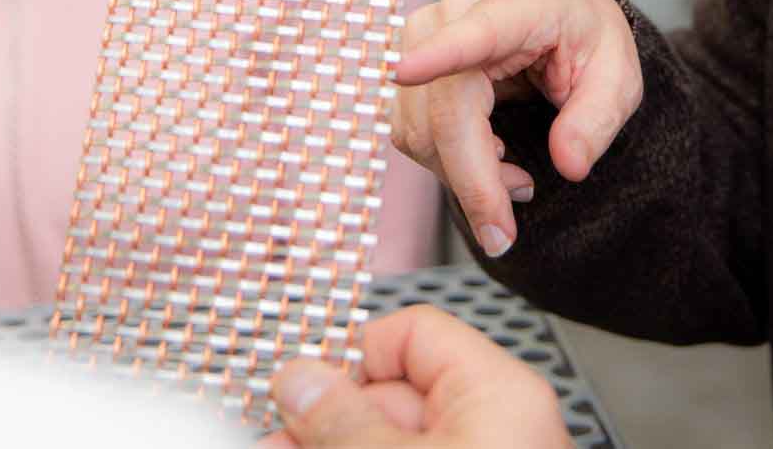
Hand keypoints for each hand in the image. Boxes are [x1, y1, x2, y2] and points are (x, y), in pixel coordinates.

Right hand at [263, 305, 569, 447]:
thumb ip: (347, 420)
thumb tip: (299, 379)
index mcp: (499, 393)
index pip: (414, 333)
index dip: (349, 356)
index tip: (298, 389)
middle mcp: (495, 426)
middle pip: (391, 396)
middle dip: (326, 417)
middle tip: (274, 439)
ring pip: (391, 437)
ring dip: (330, 442)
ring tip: (277, 447)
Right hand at [392, 0, 640, 257]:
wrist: (555, 6)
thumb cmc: (583, 34)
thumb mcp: (617, 74)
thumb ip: (596, 119)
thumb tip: (569, 165)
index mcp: (513, 9)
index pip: (469, 35)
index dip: (436, 56)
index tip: (406, 72)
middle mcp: (452, 18)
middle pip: (443, 113)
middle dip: (473, 181)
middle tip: (507, 230)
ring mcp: (422, 41)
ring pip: (419, 132)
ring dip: (463, 175)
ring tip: (515, 178)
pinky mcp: (408, 69)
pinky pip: (412, 133)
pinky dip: (448, 163)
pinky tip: (488, 158)